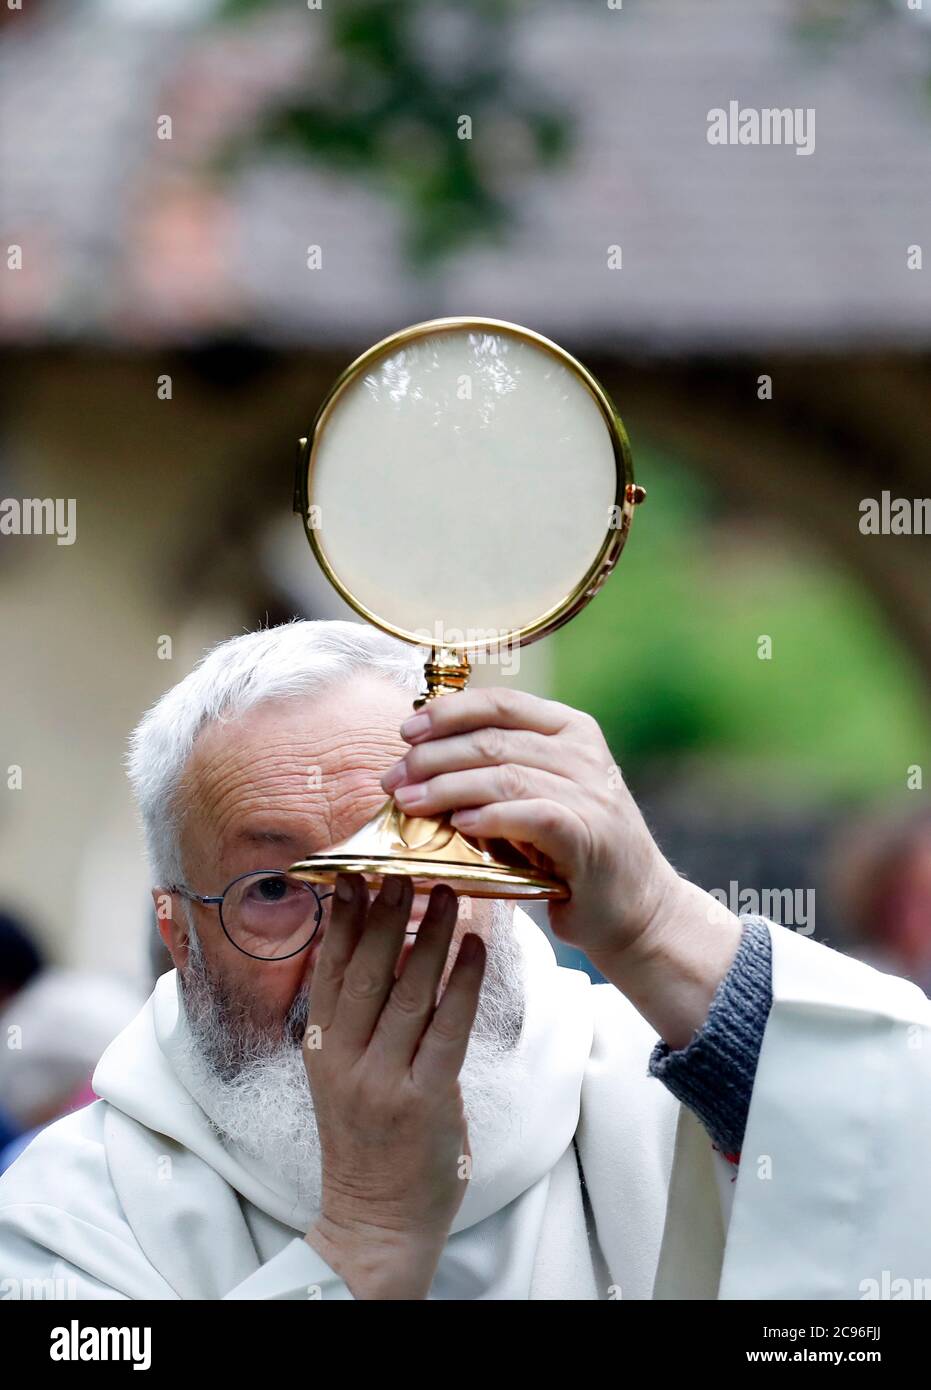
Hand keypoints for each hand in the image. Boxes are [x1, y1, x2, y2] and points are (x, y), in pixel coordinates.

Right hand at [303, 872, 484, 1299]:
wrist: (377, 1217)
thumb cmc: (366, 1137)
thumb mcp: (342, 1073)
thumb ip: (356, 1017)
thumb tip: (378, 947)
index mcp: (322, 1048)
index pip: (330, 970)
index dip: (343, 919)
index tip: (354, 873)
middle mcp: (345, 1061)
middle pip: (366, 972)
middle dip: (385, 914)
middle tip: (402, 866)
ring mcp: (384, 1081)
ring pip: (408, 994)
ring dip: (430, 937)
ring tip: (447, 891)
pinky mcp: (425, 1101)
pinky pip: (448, 1031)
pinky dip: (462, 985)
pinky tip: (474, 949)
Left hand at [382, 687, 674, 960]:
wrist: (639, 909)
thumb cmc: (575, 853)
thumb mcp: (544, 794)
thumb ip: (502, 769)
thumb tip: (421, 761)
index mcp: (572, 730)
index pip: (501, 703)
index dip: (448, 712)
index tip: (406, 730)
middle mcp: (585, 753)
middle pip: (493, 739)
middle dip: (433, 756)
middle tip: (393, 778)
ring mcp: (590, 793)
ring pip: (504, 774)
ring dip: (447, 787)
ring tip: (409, 802)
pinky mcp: (589, 835)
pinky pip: (531, 814)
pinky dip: (490, 816)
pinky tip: (457, 823)